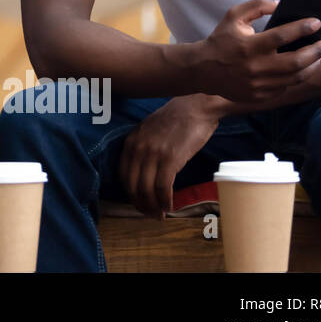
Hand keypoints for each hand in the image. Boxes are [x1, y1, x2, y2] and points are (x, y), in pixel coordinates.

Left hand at [117, 95, 220, 217]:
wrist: (196, 107)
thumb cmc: (176, 118)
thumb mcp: (149, 130)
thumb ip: (142, 147)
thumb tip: (142, 171)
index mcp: (130, 141)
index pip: (123, 175)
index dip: (130, 193)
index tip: (139, 202)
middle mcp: (138, 148)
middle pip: (132, 185)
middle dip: (140, 204)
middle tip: (150, 214)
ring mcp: (153, 153)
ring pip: (146, 189)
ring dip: (153, 206)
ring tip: (160, 214)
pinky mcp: (171, 158)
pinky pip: (162, 186)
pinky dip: (165, 200)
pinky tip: (169, 206)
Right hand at [195, 0, 320, 102]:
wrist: (202, 70)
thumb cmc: (221, 40)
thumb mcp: (233, 16)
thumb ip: (256, 5)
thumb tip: (281, 4)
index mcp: (248, 46)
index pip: (282, 36)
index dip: (302, 28)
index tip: (317, 22)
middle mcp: (255, 67)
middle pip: (296, 61)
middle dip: (317, 51)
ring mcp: (258, 85)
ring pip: (295, 77)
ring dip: (313, 65)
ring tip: (320, 55)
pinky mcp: (259, 96)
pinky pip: (286, 87)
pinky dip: (297, 77)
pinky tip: (302, 67)